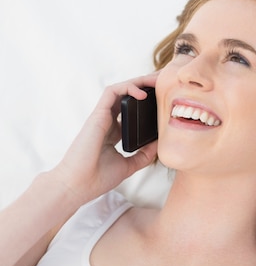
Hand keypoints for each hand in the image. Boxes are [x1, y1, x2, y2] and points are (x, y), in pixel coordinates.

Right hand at [52, 73, 159, 203]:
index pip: (132, 109)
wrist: (79, 186)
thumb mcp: (129, 165)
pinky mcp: (97, 115)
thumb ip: (144, 155)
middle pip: (128, 95)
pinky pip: (112, 92)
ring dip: (140, 81)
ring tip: (157, 80)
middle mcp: (108, 121)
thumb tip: (160, 143)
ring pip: (121, 89)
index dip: (148, 101)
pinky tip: (142, 93)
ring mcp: (102, 117)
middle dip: (147, 85)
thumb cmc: (98, 178)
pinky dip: (127, 88)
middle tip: (166, 80)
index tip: (165, 97)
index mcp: (114, 132)